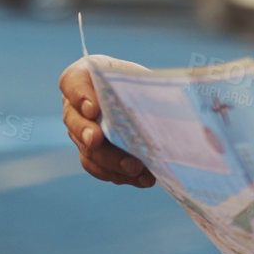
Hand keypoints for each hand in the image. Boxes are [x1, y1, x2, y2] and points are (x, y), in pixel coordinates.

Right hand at [59, 56, 155, 187]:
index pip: (73, 81)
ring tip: (135, 168)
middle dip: (87, 133)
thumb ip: (152, 87)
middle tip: (98, 141)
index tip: (93, 108)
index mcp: (86, 75)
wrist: (143, 100)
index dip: (80, 95)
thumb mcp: (146, 78)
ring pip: (87, 149)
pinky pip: (98, 167)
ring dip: (110, 161)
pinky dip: (119, 174)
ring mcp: (80, 131)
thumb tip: (181, 99)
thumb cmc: (142, 82)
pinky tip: (141, 178)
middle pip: (74, 120)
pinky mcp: (91, 153)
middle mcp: (76, 105)